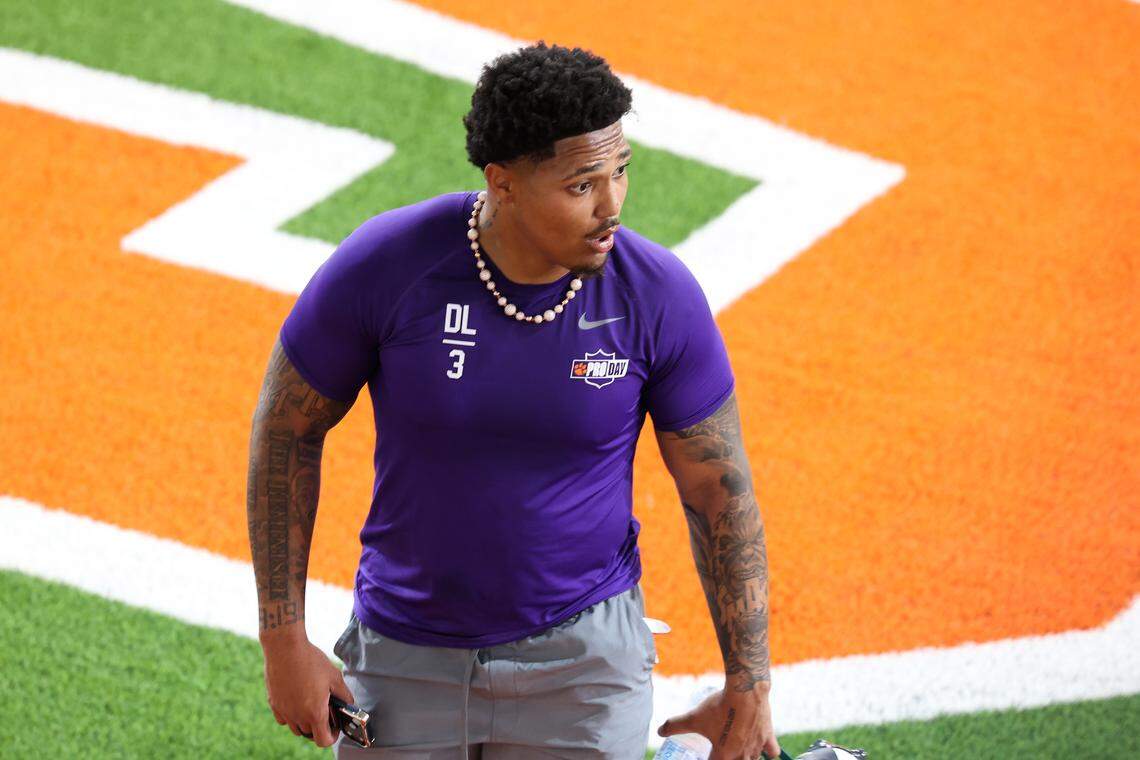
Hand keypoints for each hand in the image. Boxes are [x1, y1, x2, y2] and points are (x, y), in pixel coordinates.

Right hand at [262, 635, 354, 747]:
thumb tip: (348, 704)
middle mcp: (297, 716)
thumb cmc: (310, 660)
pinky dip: (291, 715)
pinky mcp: (273, 704)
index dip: (332, 736)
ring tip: (311, 705)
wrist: (285, 648)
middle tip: (325, 711)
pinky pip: (283, 719)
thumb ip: (344, 695)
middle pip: (310, 734)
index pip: (323, 740)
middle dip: (320, 727)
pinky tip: (296, 701)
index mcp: (314, 712)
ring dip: (305, 722)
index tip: (335, 727)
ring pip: (296, 728)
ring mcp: (283, 711)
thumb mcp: (334, 677)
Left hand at [657, 684, 780, 759]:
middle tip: (724, 751)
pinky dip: (767, 752)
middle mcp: (741, 756)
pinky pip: (771, 752)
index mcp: (723, 756)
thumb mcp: (694, 717)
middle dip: (729, 759)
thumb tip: (659, 731)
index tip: (708, 757)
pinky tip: (761, 748)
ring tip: (737, 751)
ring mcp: (756, 748)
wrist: (745, 691)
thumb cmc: (719, 706)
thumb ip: (675, 726)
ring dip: (746, 758)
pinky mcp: (768, 737)